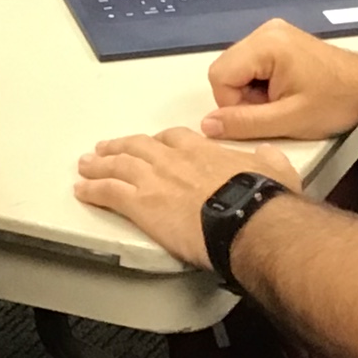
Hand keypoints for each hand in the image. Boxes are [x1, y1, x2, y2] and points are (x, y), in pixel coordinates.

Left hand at [75, 127, 299, 267]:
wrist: (249, 219)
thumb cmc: (263, 199)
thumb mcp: (275, 170)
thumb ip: (268, 159)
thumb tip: (269, 155)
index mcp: (204, 151)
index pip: (173, 138)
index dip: (158, 141)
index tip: (151, 144)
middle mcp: (174, 159)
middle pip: (138, 147)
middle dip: (120, 147)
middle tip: (106, 148)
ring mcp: (155, 180)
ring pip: (118, 166)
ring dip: (99, 164)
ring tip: (85, 164)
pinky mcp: (142, 204)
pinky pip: (109, 192)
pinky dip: (92, 189)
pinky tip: (81, 190)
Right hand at [202, 18, 357, 141]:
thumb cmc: (334, 102)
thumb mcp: (288, 120)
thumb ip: (244, 123)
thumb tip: (206, 126)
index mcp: (266, 44)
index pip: (220, 76)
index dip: (233, 104)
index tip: (263, 115)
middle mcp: (265, 31)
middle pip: (226, 69)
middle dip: (242, 97)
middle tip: (273, 109)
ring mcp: (272, 32)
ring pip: (237, 68)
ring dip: (251, 92)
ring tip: (281, 101)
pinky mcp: (279, 39)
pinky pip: (251, 63)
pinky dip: (259, 83)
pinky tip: (283, 92)